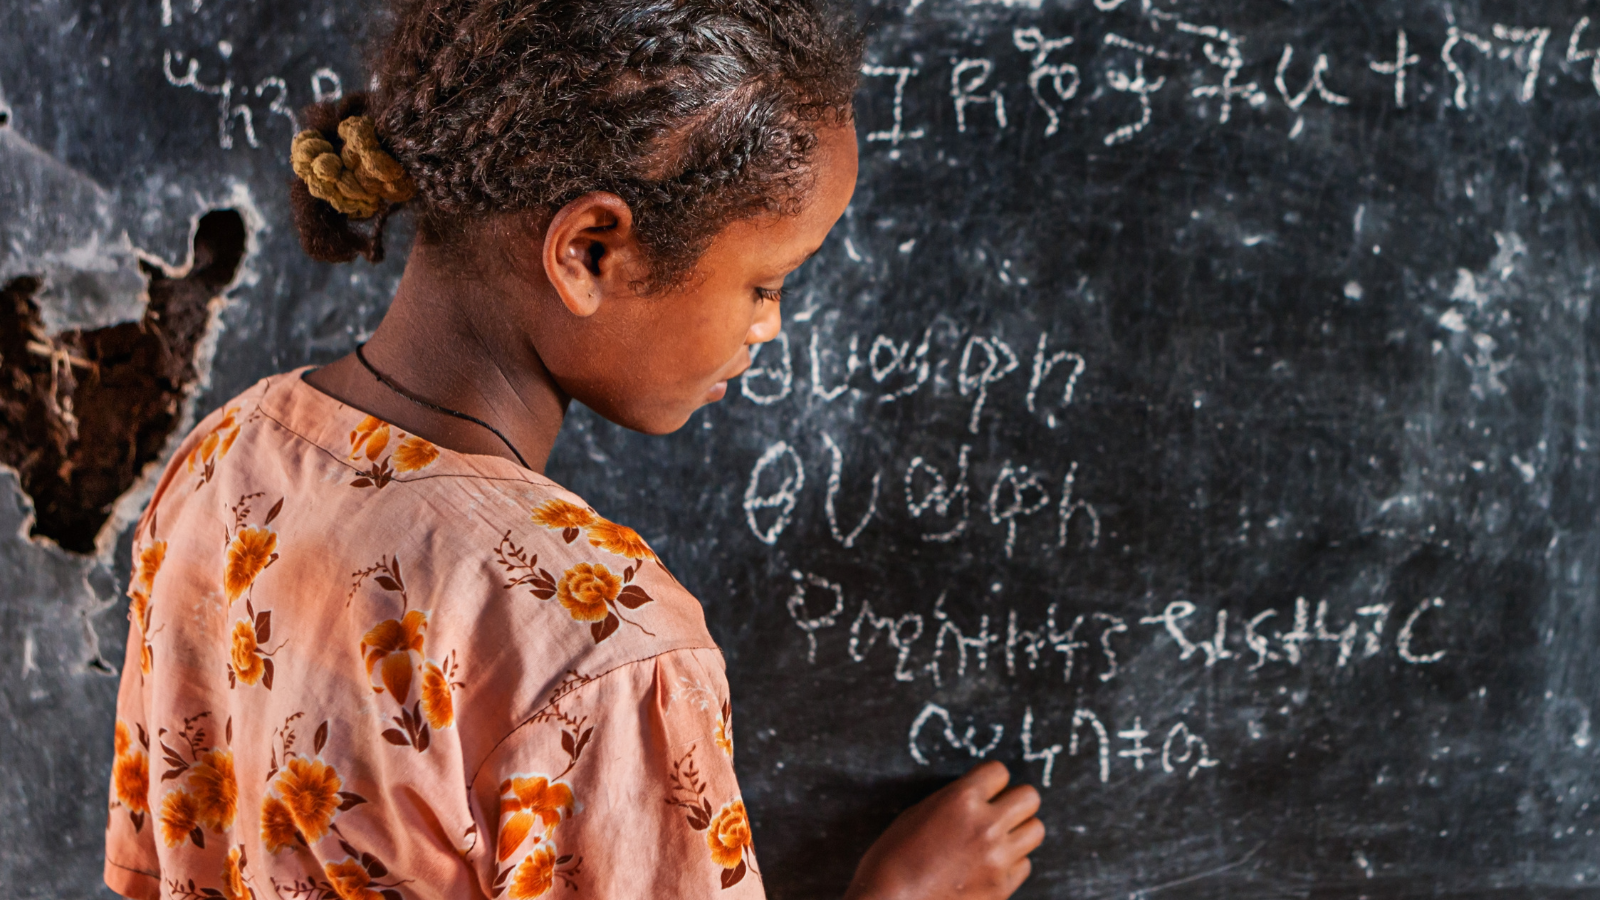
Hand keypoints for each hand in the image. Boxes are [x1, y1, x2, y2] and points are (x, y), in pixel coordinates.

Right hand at [844, 761, 1044, 899]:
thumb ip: (955, 802)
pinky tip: (988, 867)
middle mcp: (986, 825)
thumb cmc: (893, 857)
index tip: (985, 790)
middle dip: (1015, 802)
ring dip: (1018, 832)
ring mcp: (997, 858)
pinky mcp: (1002, 888)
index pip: (999, 771)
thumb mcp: (918, 813)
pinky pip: (1024, 865)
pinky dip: (1011, 864)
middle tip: (999, 813)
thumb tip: (979, 798)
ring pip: (1036, 831)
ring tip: (997, 840)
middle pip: (1030, 798)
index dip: (990, 781)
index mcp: (961, 799)